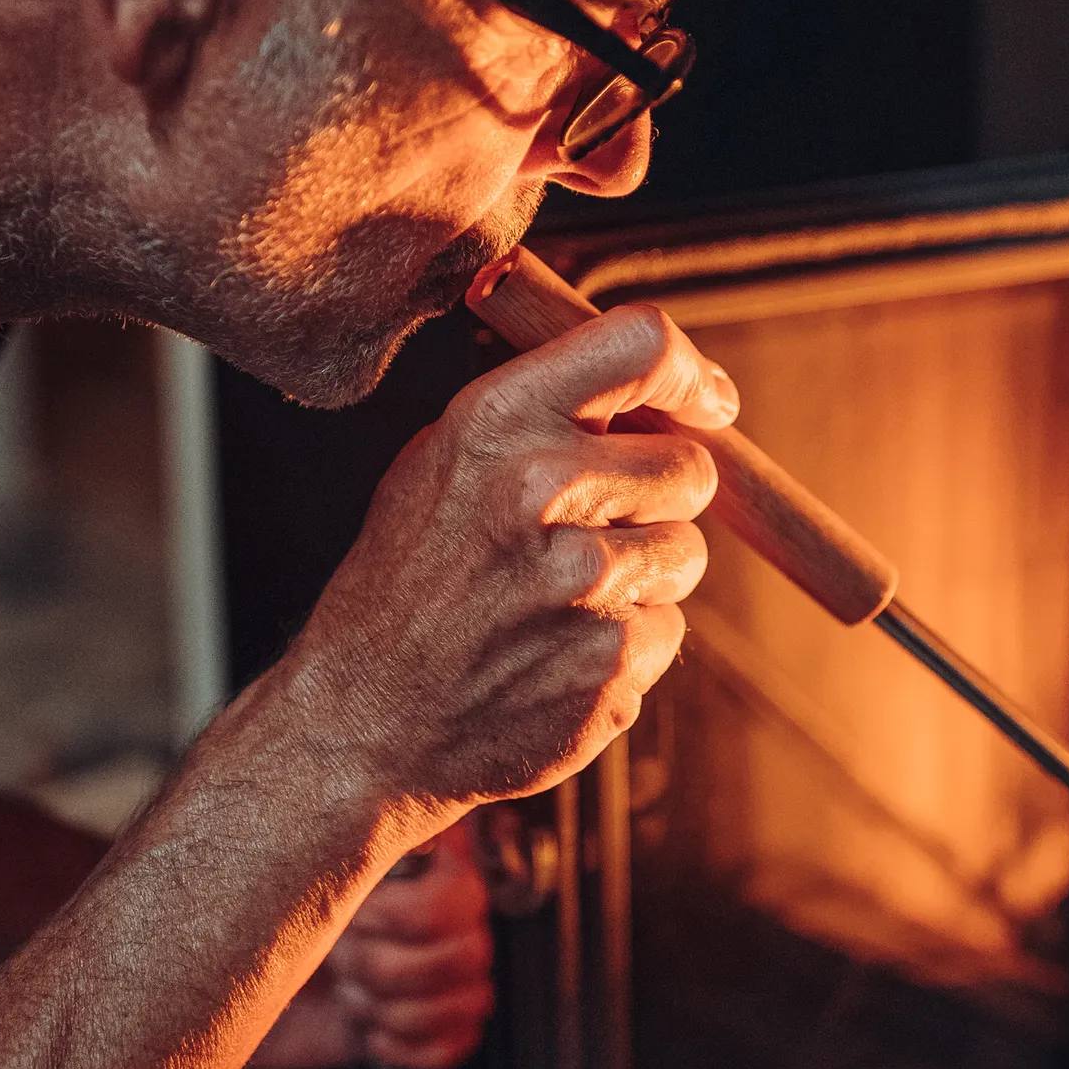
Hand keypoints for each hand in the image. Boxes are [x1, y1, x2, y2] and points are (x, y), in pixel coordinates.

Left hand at [246, 815, 492, 1068]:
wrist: (247, 982)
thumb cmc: (277, 914)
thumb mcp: (304, 873)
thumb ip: (354, 852)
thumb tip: (409, 842)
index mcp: (438, 862)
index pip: (457, 895)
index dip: (399, 915)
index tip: (350, 917)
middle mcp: (461, 916)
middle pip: (464, 955)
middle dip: (381, 966)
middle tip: (337, 960)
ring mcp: (459, 974)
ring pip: (461, 1004)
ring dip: (386, 1009)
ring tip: (348, 995)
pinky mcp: (445, 1029)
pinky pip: (451, 1048)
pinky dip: (400, 1047)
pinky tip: (368, 1031)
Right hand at [272, 303, 735, 837]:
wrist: (361, 723)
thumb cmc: (407, 582)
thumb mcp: (442, 462)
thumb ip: (543, 414)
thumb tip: (666, 388)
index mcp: (495, 421)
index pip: (643, 346)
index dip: (691, 373)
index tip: (707, 404)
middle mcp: (541, 488)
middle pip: (691, 464)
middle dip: (660, 496)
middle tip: (594, 530)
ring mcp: (580, 581)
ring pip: (687, 552)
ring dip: (644, 576)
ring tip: (558, 601)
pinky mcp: (610, 661)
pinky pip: (667, 629)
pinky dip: (626, 644)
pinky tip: (556, 656)